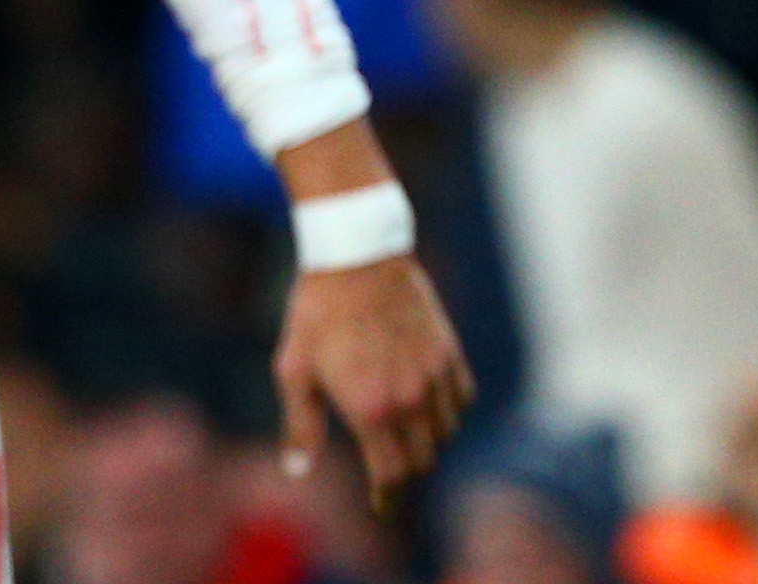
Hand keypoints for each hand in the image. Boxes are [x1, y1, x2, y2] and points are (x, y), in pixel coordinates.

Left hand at [273, 253, 474, 511]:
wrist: (356, 254)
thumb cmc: (317, 312)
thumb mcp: (295, 370)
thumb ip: (301, 426)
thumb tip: (298, 471)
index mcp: (371, 410)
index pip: (392, 475)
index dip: (387, 496)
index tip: (380, 502)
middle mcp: (409, 399)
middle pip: (422, 460)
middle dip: (406, 473)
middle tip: (390, 471)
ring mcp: (434, 375)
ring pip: (446, 432)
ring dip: (428, 443)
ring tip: (408, 438)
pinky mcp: (448, 350)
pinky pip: (463, 398)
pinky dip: (450, 411)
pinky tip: (430, 405)